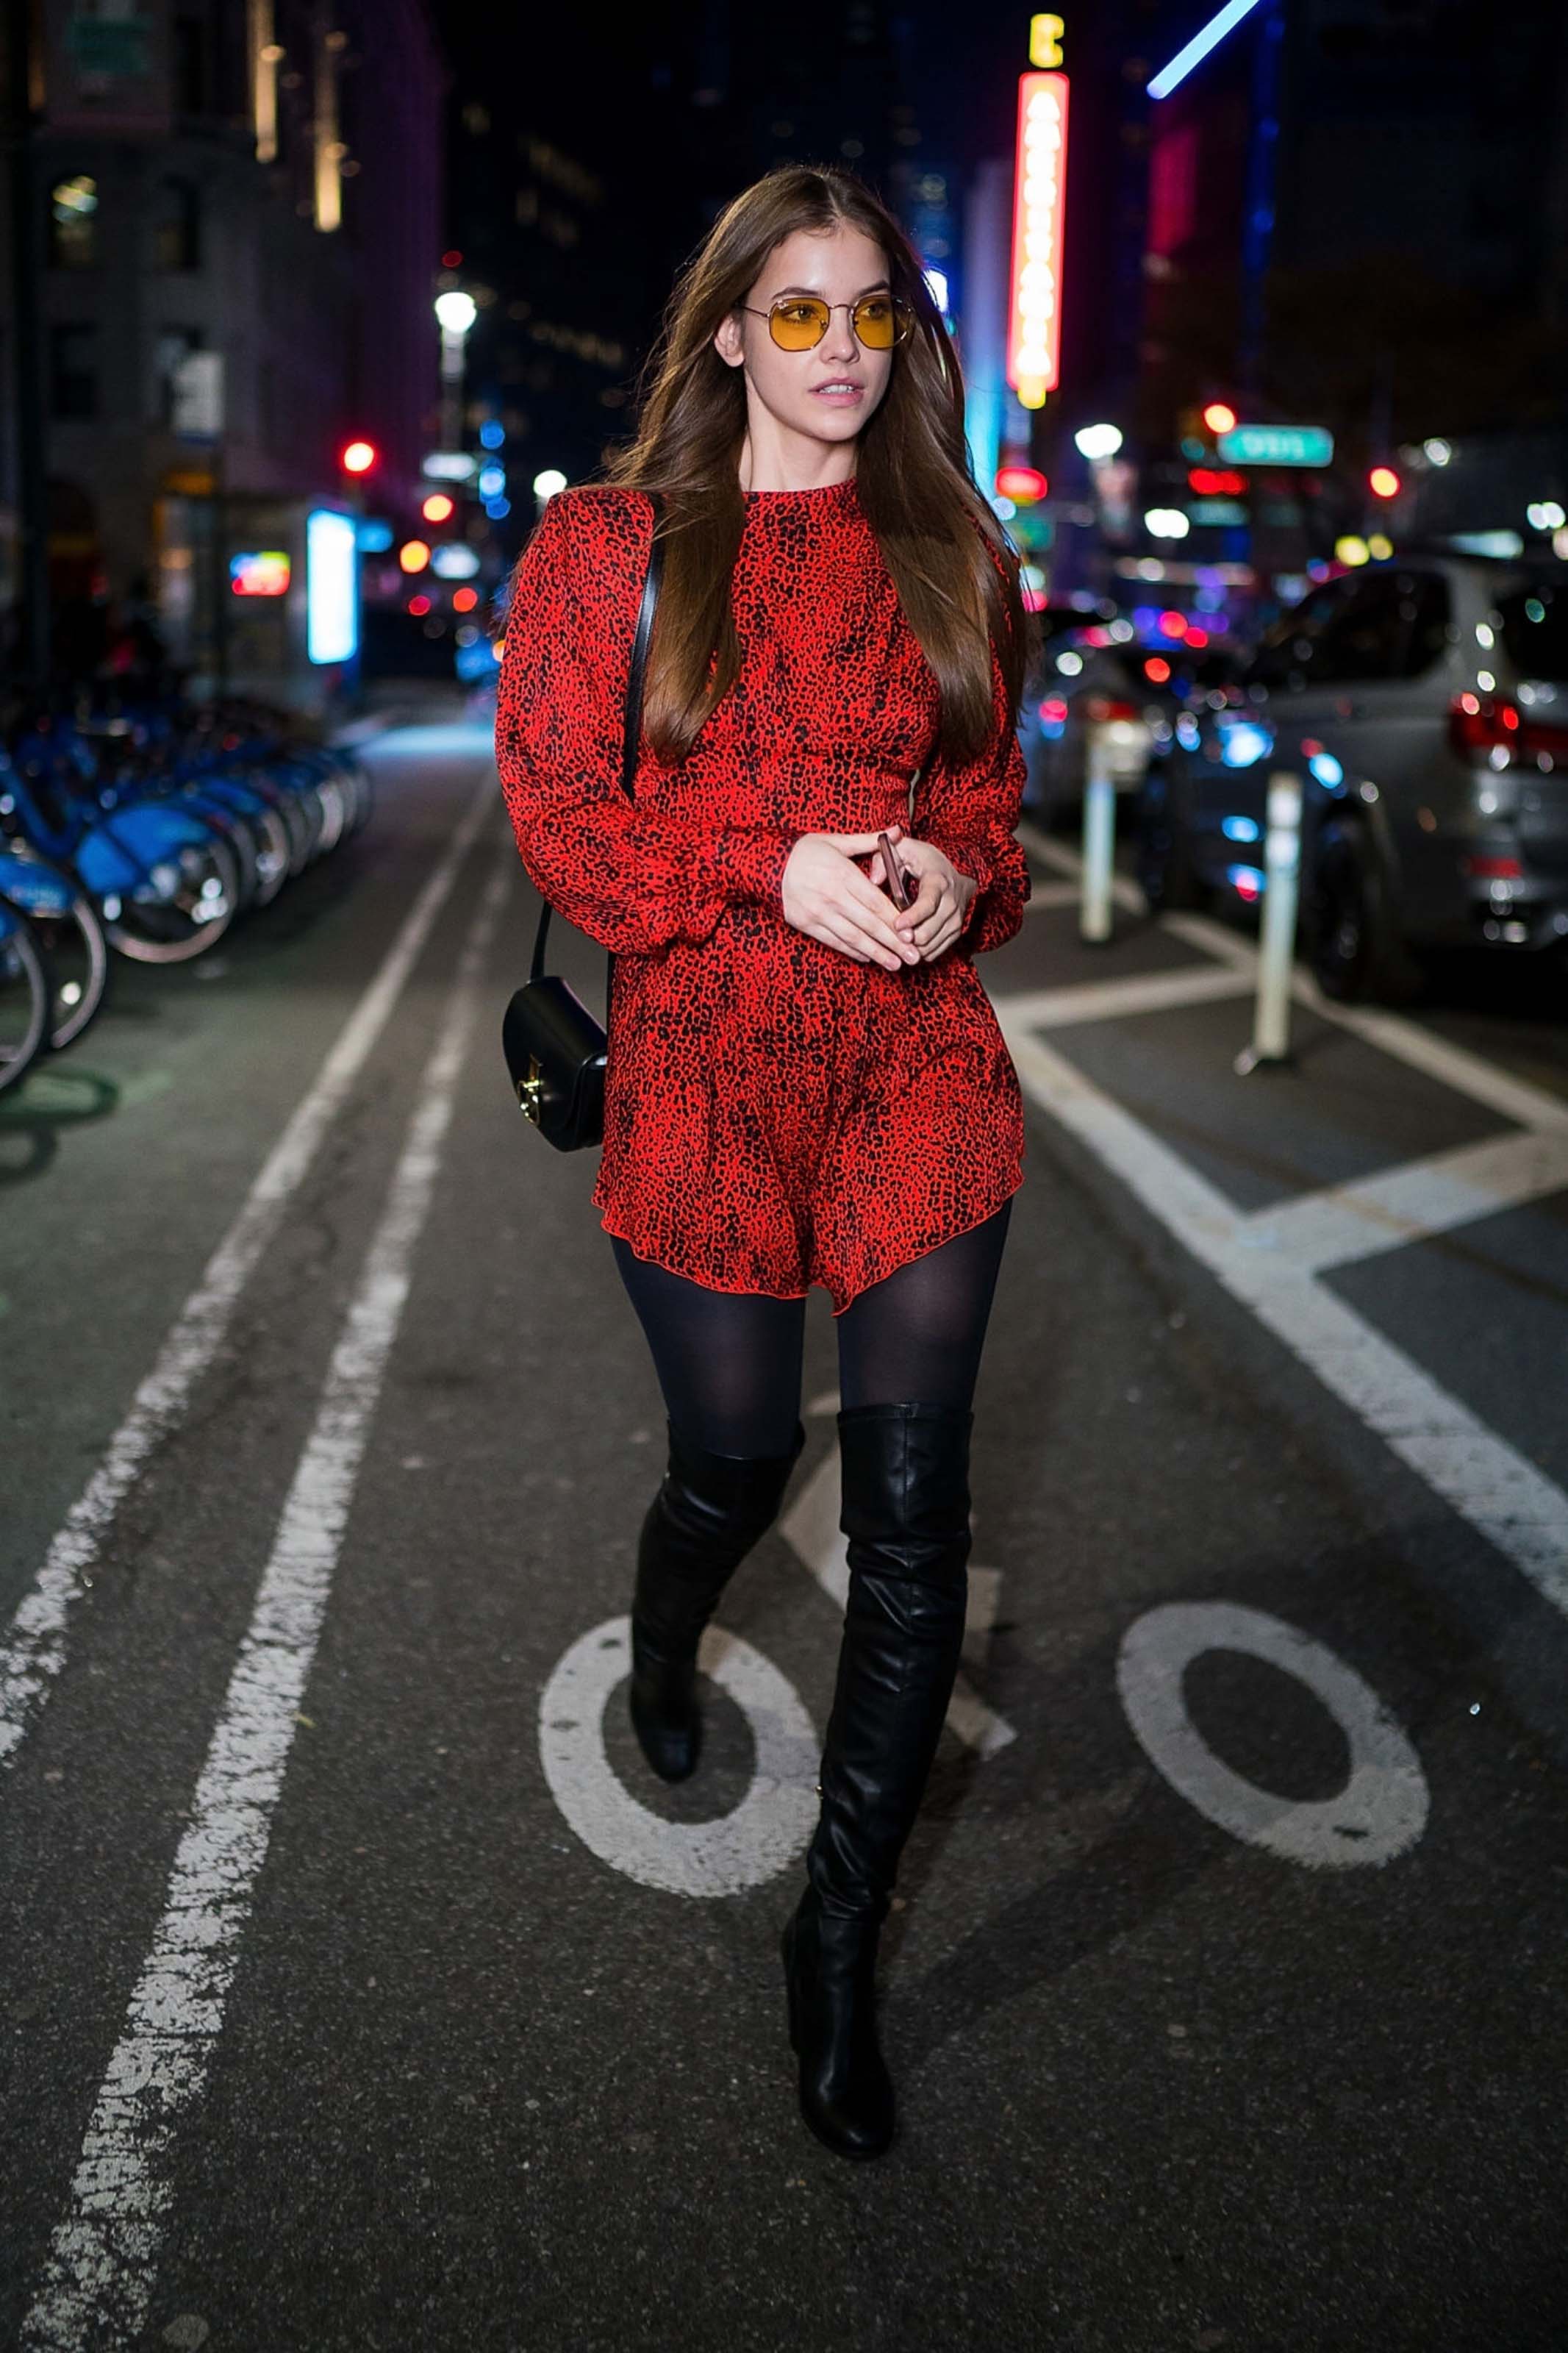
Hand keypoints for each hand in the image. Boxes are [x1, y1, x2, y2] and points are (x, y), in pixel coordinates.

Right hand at [781, 832, 924, 971]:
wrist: (766, 865)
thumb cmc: (805, 851)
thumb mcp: (836, 841)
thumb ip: (868, 841)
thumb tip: (897, 831)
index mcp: (842, 874)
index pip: (875, 902)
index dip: (895, 920)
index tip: (912, 933)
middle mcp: (832, 896)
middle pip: (869, 923)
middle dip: (893, 942)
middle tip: (913, 957)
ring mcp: (818, 912)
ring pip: (853, 937)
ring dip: (876, 952)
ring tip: (896, 965)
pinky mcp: (806, 924)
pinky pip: (834, 941)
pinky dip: (852, 951)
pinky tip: (869, 958)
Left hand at [874, 823, 975, 960]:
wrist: (954, 874)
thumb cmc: (924, 861)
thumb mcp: (904, 850)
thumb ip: (884, 859)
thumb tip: (874, 880)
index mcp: (938, 881)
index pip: (928, 904)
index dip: (912, 917)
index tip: (897, 925)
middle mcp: (952, 902)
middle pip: (928, 931)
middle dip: (906, 938)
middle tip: (889, 936)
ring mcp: (955, 919)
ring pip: (930, 945)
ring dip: (910, 947)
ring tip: (895, 940)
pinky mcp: (955, 932)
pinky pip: (935, 952)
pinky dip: (919, 951)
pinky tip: (907, 943)